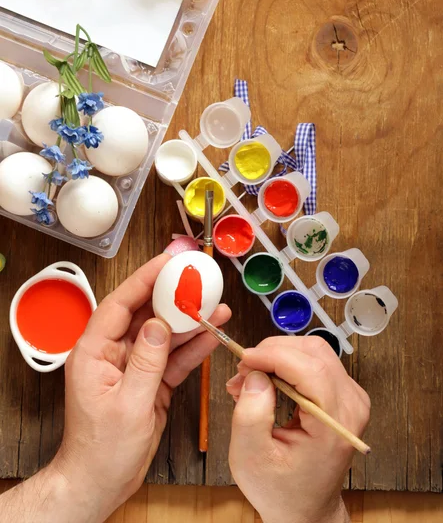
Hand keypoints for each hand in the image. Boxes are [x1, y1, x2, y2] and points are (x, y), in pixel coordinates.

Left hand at [50, 253, 230, 521]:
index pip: (120, 304)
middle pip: (145, 314)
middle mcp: (113, 353)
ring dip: (189, 321)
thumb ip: (146, 362)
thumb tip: (160, 325)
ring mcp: (133, 366)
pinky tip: (211, 334)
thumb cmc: (103, 450)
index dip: (144, 280)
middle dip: (173, 296)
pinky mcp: (150, 380)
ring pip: (164, 334)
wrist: (103, 482)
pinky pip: (173, 357)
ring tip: (216, 306)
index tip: (167, 262)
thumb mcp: (128, 405)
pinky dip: (192, 347)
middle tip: (198, 279)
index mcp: (94, 352)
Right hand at [226, 337, 369, 522]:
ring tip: (250, 382)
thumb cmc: (280, 490)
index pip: (310, 369)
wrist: (306, 509)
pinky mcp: (343, 393)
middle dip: (272, 354)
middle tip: (242, 374)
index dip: (274, 356)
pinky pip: (313, 362)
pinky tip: (266, 384)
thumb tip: (256, 374)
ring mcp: (352, 397)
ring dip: (276, 358)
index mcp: (335, 424)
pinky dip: (285, 365)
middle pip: (313, 352)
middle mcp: (352, 405)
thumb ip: (251, 415)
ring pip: (313, 352)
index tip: (242, 359)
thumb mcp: (251, 458)